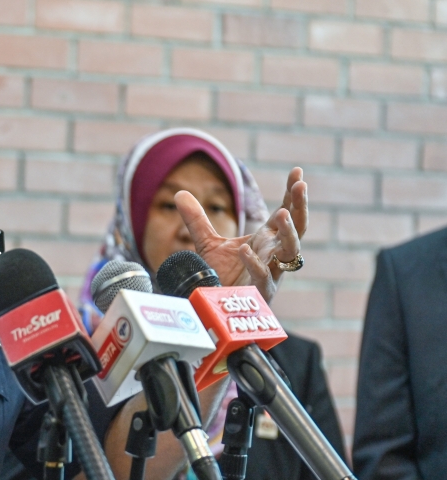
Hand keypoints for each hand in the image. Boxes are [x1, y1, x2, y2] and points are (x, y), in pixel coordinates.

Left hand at [176, 167, 307, 301]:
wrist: (215, 308)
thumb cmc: (221, 277)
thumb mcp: (207, 243)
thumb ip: (196, 220)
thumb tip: (179, 193)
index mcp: (267, 240)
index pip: (286, 212)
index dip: (292, 193)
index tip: (297, 171)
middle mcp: (274, 255)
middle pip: (296, 228)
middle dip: (300, 207)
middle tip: (300, 185)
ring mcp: (271, 274)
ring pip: (290, 252)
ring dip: (289, 233)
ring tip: (282, 212)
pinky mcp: (261, 294)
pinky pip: (263, 277)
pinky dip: (255, 263)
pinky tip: (245, 249)